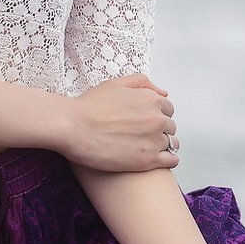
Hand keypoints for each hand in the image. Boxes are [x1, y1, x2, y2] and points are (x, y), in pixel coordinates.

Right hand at [62, 73, 180, 171]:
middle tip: (142, 135)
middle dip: (160, 129)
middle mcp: (157, 119)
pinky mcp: (148, 160)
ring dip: (162, 144)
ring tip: (145, 148)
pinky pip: (171, 160)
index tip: (145, 121)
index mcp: (151, 99)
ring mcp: (154, 140)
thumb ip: (142, 83)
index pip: (167, 108)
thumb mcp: (115, 84)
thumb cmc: (89, 106)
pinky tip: (157, 159)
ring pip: (171, 143)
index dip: (156, 114)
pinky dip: (169, 159)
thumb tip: (163, 92)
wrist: (73, 128)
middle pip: (170, 126)